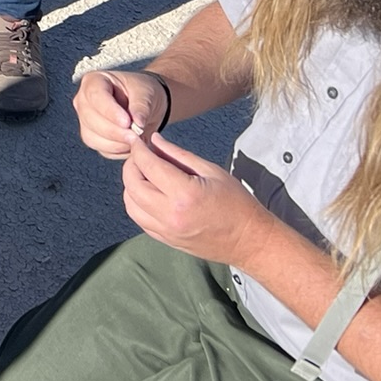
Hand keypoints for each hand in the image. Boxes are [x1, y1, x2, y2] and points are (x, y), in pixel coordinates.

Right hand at [75, 69, 170, 159]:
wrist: (143, 107)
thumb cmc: (142, 92)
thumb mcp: (146, 93)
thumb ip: (141, 106)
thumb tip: (138, 124)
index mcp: (94, 81)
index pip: (95, 96)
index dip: (109, 111)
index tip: (127, 122)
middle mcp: (84, 100)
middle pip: (90, 119)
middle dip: (114, 131)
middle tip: (136, 135)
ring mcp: (85, 120)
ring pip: (91, 137)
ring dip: (116, 143)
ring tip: (136, 139)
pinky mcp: (92, 137)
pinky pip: (100, 148)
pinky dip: (117, 150)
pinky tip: (131, 144)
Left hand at [121, 131, 272, 267]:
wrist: (250, 240)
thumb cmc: (237, 202)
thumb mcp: (211, 171)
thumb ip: (178, 154)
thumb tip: (154, 140)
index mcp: (184, 194)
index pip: (147, 166)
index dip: (138, 149)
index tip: (137, 140)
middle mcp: (170, 214)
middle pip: (132, 184)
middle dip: (131, 165)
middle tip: (141, 155)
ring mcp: (166, 231)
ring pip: (130, 204)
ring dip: (130, 185)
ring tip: (144, 173)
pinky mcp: (166, 240)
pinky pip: (139, 219)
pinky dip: (136, 203)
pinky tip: (148, 192)